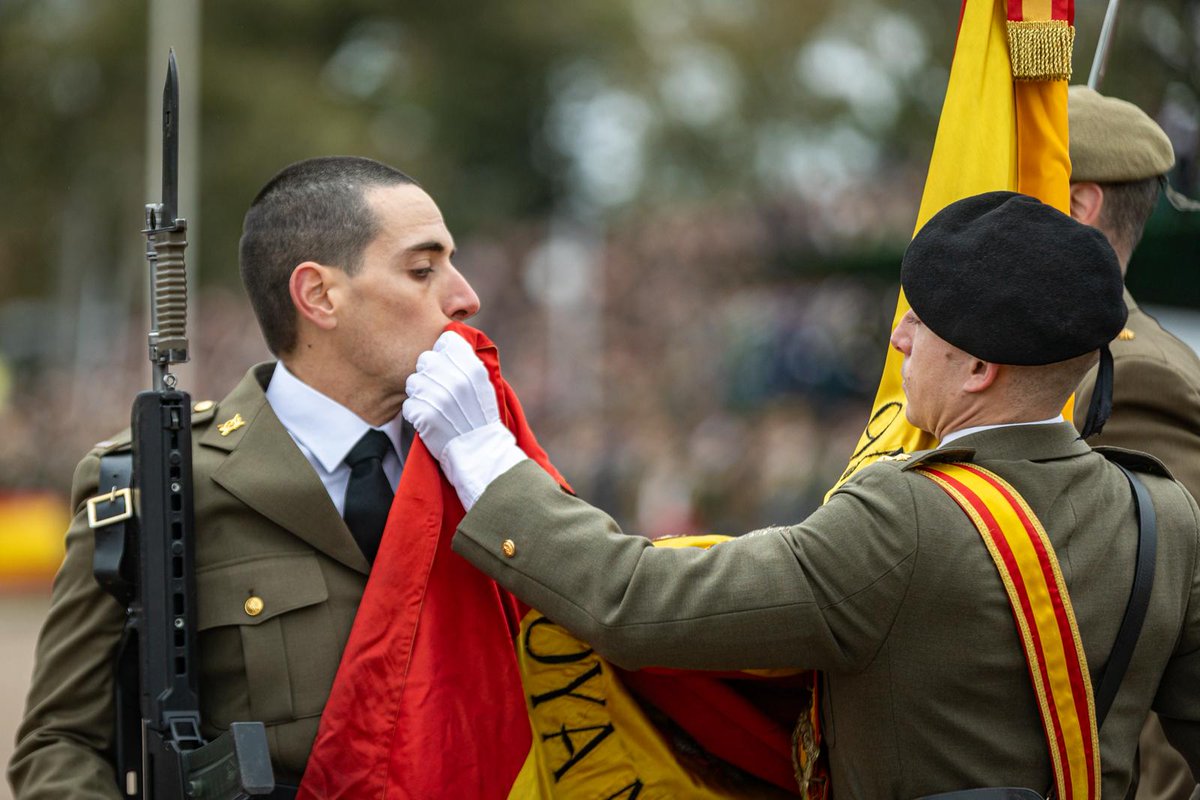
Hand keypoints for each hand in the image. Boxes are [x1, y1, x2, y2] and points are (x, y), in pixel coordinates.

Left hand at [403, 331, 527, 509]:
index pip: (446, 341)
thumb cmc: (482, 420)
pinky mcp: (424, 415)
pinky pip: (408, 405)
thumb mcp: (484, 385)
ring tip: (433, 408)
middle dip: (427, 375)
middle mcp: (456, 379)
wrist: (480, 455)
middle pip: (424, 360)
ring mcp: (439, 397)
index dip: (442, 353)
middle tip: (436, 391)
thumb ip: (467, 364)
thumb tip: (445, 342)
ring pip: (412, 382)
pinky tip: (429, 423)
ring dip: (419, 395)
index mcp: (473, 368)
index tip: (446, 367)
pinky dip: (415, 415)